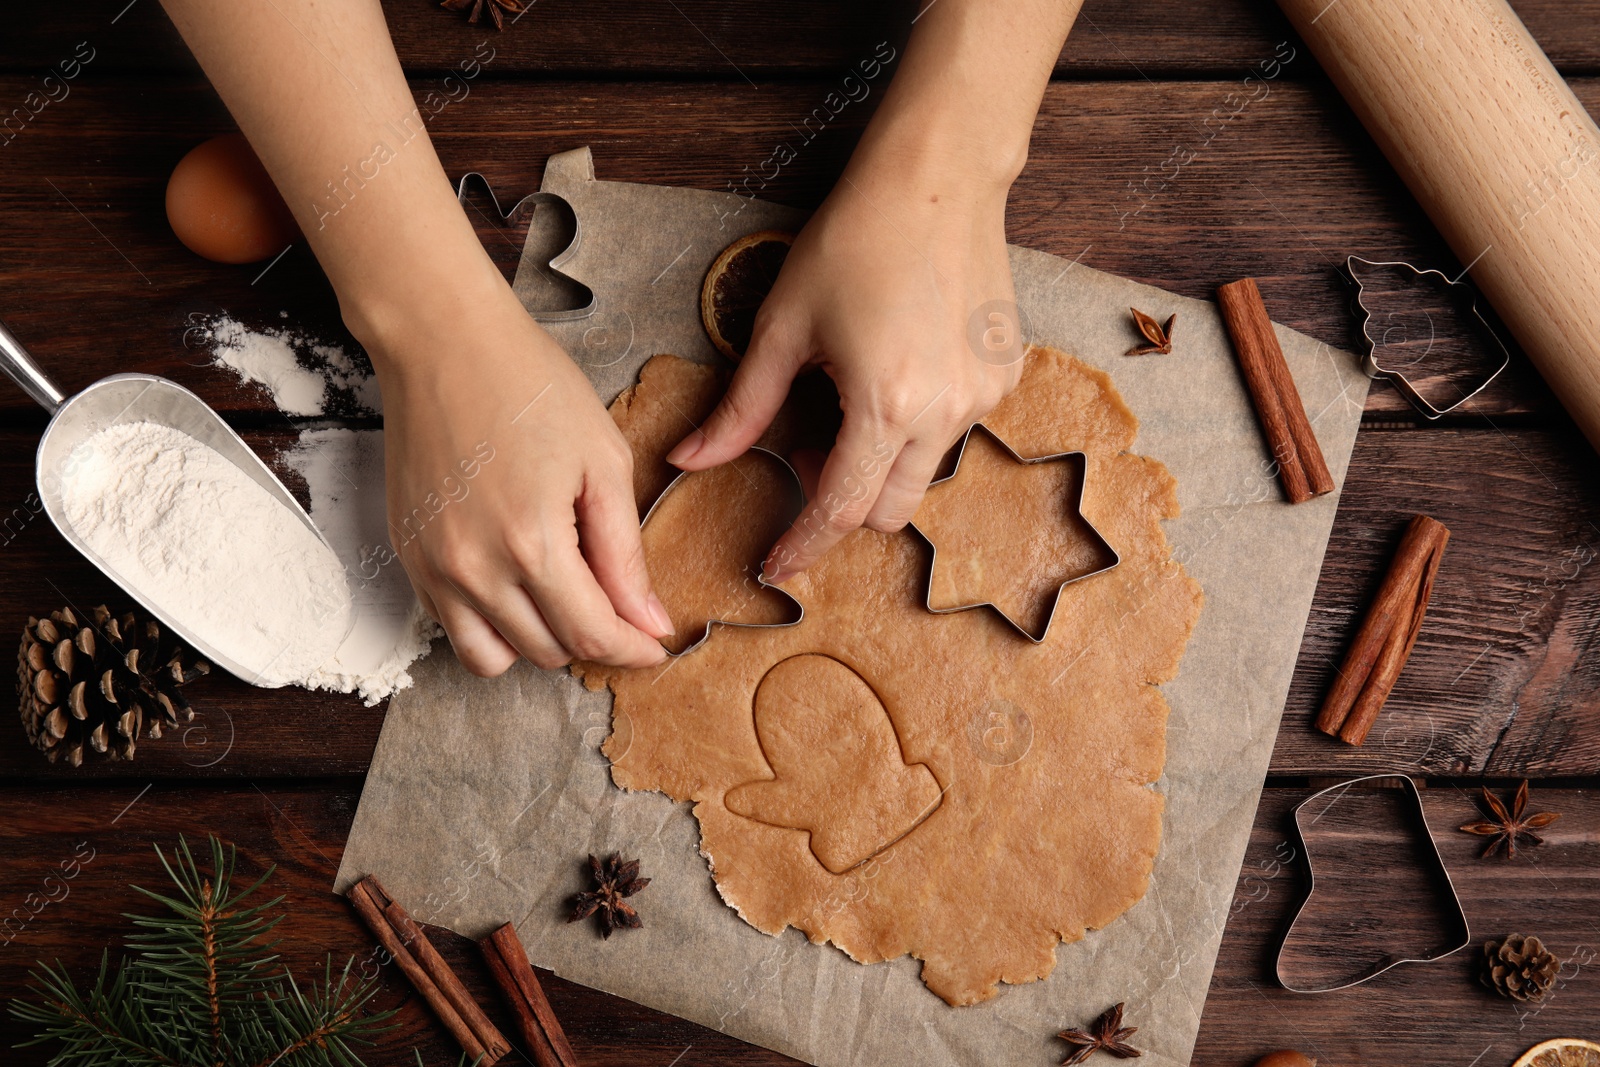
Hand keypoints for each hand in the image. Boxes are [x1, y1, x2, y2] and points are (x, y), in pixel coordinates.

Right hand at [370, 290, 671, 675]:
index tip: (654, 645)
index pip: (591, 636)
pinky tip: (516, 581)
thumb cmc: (529, 384)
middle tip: (614, 601)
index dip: (633, 650)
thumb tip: (648, 621)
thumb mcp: (604, 461)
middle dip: (592, 637)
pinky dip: (491, 624)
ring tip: (561, 596)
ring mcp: (432, 567)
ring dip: (538, 641)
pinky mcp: (408, 557)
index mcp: (532, 542)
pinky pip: (453, 628)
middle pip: (548, 652)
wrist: (442, 341)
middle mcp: (475, 568)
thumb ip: (625, 553)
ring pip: (494, 659)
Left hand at [667, 165, 1023, 580]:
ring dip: (880, 462)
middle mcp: (946, 413)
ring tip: (851, 397)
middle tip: (804, 448)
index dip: (802, 544)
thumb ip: (740, 409)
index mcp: (886, 404)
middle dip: (841, 501)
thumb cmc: (854, 239)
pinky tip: (898, 367)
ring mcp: (984, 398)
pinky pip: (955, 432)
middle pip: (888, 510)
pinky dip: (919, 425)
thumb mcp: (782, 327)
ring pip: (922, 474)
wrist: (937, 178)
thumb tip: (689, 461)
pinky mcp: (1005, 378)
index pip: (839, 508)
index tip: (776, 566)